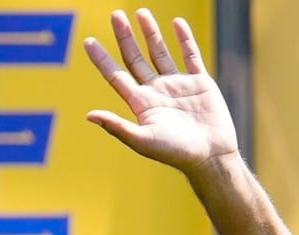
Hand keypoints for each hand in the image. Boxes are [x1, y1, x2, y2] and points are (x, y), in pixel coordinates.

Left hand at [84, 8, 238, 173]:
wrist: (210, 156)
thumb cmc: (175, 153)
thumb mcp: (143, 140)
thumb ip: (117, 126)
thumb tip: (89, 115)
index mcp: (140, 103)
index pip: (116, 76)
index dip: (101, 59)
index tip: (88, 41)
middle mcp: (156, 91)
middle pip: (135, 58)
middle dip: (124, 37)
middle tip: (115, 15)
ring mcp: (177, 85)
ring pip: (160, 52)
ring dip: (150, 33)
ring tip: (140, 12)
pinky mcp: (199, 82)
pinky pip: (190, 55)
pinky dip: (184, 39)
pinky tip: (176, 23)